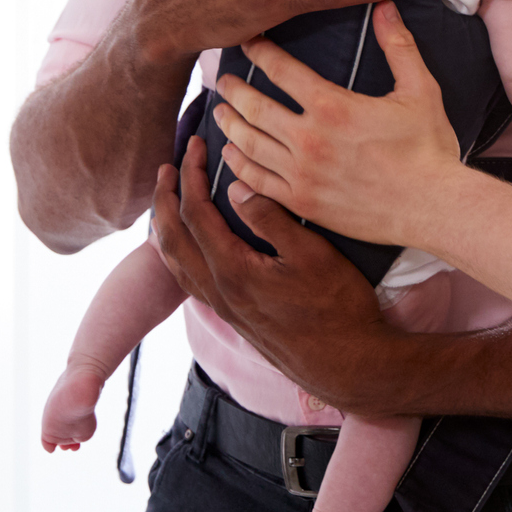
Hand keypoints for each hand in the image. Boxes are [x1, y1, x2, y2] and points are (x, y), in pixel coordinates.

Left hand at [152, 137, 398, 404]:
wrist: (347, 364)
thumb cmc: (338, 308)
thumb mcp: (313, 255)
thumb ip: (272, 219)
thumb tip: (240, 186)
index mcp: (233, 269)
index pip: (195, 213)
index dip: (191, 175)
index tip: (196, 147)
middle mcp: (218, 290)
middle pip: (170, 238)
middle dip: (164, 198)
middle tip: (167, 168)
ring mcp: (223, 307)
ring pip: (174, 263)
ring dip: (164, 227)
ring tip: (168, 201)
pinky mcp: (234, 317)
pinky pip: (188, 279)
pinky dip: (178, 253)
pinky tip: (192, 247)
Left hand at [212, 1, 465, 248]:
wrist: (433, 206)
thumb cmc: (429, 147)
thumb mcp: (420, 89)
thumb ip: (397, 45)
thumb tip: (385, 5)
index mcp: (332, 106)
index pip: (280, 69)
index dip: (259, 52)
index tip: (247, 43)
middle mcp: (308, 139)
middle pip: (254, 106)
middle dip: (233, 89)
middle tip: (222, 79)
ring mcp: (301, 174)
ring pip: (248, 144)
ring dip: (229, 124)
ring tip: (220, 112)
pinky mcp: (303, 202)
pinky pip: (257, 182)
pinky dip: (238, 166)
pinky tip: (231, 156)